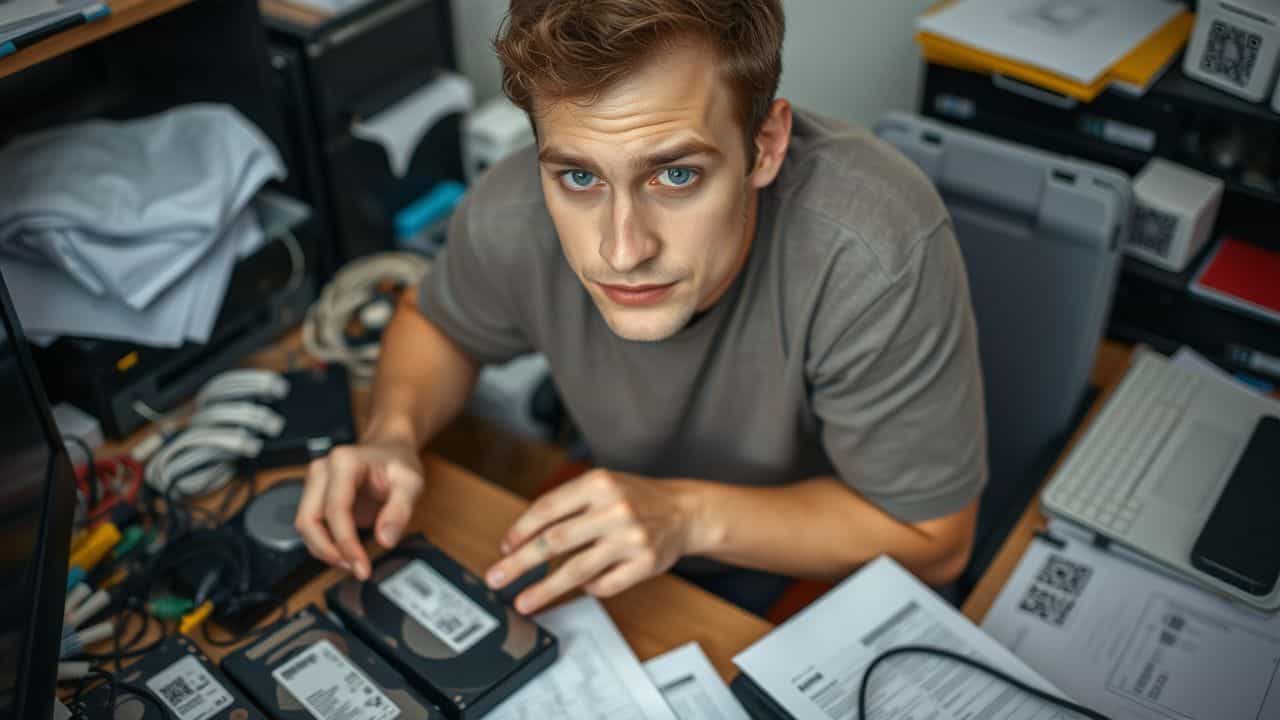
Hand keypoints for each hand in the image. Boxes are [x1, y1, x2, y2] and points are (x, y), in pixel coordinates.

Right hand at [294, 440, 424, 579]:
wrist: (389, 451)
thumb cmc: (397, 462)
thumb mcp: (410, 483)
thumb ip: (400, 510)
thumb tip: (386, 539)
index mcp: (344, 462)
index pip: (335, 509)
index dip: (345, 543)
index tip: (362, 566)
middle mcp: (322, 470)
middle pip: (309, 520)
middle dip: (329, 551)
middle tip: (357, 568)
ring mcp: (314, 483)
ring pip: (305, 526)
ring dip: (325, 551)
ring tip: (355, 562)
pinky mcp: (314, 497)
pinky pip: (312, 526)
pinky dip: (325, 545)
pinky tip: (347, 553)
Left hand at [485, 469, 697, 614]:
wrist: (685, 511)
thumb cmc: (636, 499)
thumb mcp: (603, 485)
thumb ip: (568, 504)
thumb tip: (523, 538)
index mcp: (599, 484)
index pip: (548, 508)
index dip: (521, 531)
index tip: (504, 549)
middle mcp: (615, 509)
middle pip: (555, 541)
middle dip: (520, 563)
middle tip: (497, 578)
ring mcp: (631, 538)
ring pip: (576, 570)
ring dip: (544, 589)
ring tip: (524, 602)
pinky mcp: (645, 563)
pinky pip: (604, 585)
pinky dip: (588, 588)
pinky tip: (581, 586)